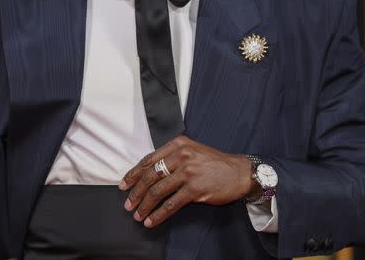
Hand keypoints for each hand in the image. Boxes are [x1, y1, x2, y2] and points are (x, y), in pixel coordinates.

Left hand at [119, 135, 258, 227]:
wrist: (240, 172)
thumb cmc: (216, 163)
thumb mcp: (193, 151)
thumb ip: (173, 158)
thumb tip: (150, 174)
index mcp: (178, 145)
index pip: (149, 160)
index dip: (134, 174)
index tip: (124, 184)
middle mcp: (182, 156)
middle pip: (150, 176)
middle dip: (136, 192)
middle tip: (128, 203)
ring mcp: (188, 172)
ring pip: (158, 191)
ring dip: (144, 205)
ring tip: (137, 214)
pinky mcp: (195, 189)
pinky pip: (171, 204)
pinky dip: (158, 214)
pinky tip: (151, 220)